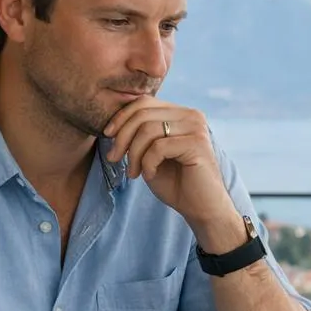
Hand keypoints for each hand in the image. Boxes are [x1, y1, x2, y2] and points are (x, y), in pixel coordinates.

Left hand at [102, 98, 240, 242]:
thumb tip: (113, 123)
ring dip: (133, 154)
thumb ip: (140, 135)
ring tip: (133, 172)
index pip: (144, 102)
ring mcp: (196, 128)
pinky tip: (149, 175)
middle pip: (143, 114)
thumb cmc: (176, 183)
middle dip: (122, 137)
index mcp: (181, 113)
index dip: (121, 117)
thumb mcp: (151, 154)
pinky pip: (158, 147)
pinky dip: (147, 163)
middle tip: (114, 158)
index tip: (108, 135)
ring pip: (148, 130)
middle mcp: (191, 115)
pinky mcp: (197, 144)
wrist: (202, 208)